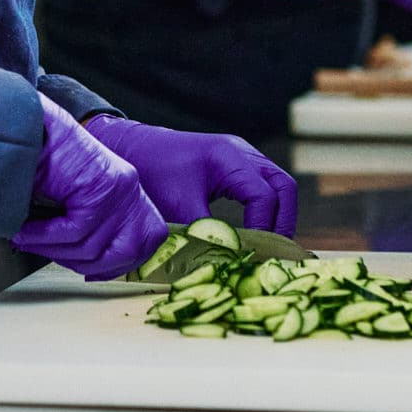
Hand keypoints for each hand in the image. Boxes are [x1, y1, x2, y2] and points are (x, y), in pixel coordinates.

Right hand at [11, 97, 166, 280]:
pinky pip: (74, 231)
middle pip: (124, 253)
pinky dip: (43, 237)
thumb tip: (81, 262)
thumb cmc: (40, 153)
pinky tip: (25, 232)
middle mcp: (129, 187)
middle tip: (50, 254)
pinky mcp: (100, 188)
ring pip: (93, 246)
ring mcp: (119, 188)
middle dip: (82, 264)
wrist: (27, 122)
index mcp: (127, 188)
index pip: (145, 241)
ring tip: (27, 240)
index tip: (91, 271)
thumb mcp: (71, 192)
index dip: (117, 264)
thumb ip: (83, 222)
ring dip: (53, 249)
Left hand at [87, 116, 296, 234]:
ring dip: (275, 215)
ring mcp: (238, 156)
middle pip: (283, 186)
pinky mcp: (232, 165)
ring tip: (265, 246)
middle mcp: (240, 152)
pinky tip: (252, 232)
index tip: (252, 254)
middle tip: (273, 252)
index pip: (264, 196)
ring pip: (276, 185)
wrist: (127, 147)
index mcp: (228, 157)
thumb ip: (205, 234)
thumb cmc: (150, 173)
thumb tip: (228, 264)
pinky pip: (261, 185)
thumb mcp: (176, 207)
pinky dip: (263, 208)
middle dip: (283, 221)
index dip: (264, 228)